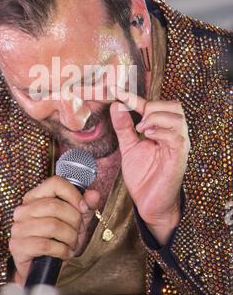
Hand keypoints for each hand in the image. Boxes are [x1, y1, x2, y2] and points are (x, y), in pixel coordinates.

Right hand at [9, 176, 98, 284]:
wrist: (43, 268)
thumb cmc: (58, 240)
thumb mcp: (76, 220)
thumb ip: (86, 206)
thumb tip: (94, 194)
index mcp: (35, 197)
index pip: (55, 183)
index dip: (73, 194)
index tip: (84, 208)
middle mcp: (23, 210)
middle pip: (55, 206)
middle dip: (74, 221)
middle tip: (78, 231)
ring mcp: (18, 228)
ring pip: (52, 226)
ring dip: (69, 237)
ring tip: (72, 243)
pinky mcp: (18, 246)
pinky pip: (46, 245)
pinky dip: (61, 250)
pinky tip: (65, 253)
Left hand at [110, 87, 189, 244]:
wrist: (150, 203)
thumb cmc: (143, 176)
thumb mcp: (128, 147)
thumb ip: (123, 127)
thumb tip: (116, 105)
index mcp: (163, 130)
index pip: (153, 105)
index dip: (134, 97)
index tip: (115, 91)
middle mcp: (174, 134)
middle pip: (173, 106)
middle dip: (152, 107)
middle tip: (136, 121)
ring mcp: (179, 145)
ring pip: (177, 118)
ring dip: (156, 118)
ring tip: (141, 129)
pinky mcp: (179, 158)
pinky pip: (176, 137)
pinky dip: (161, 131)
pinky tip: (148, 136)